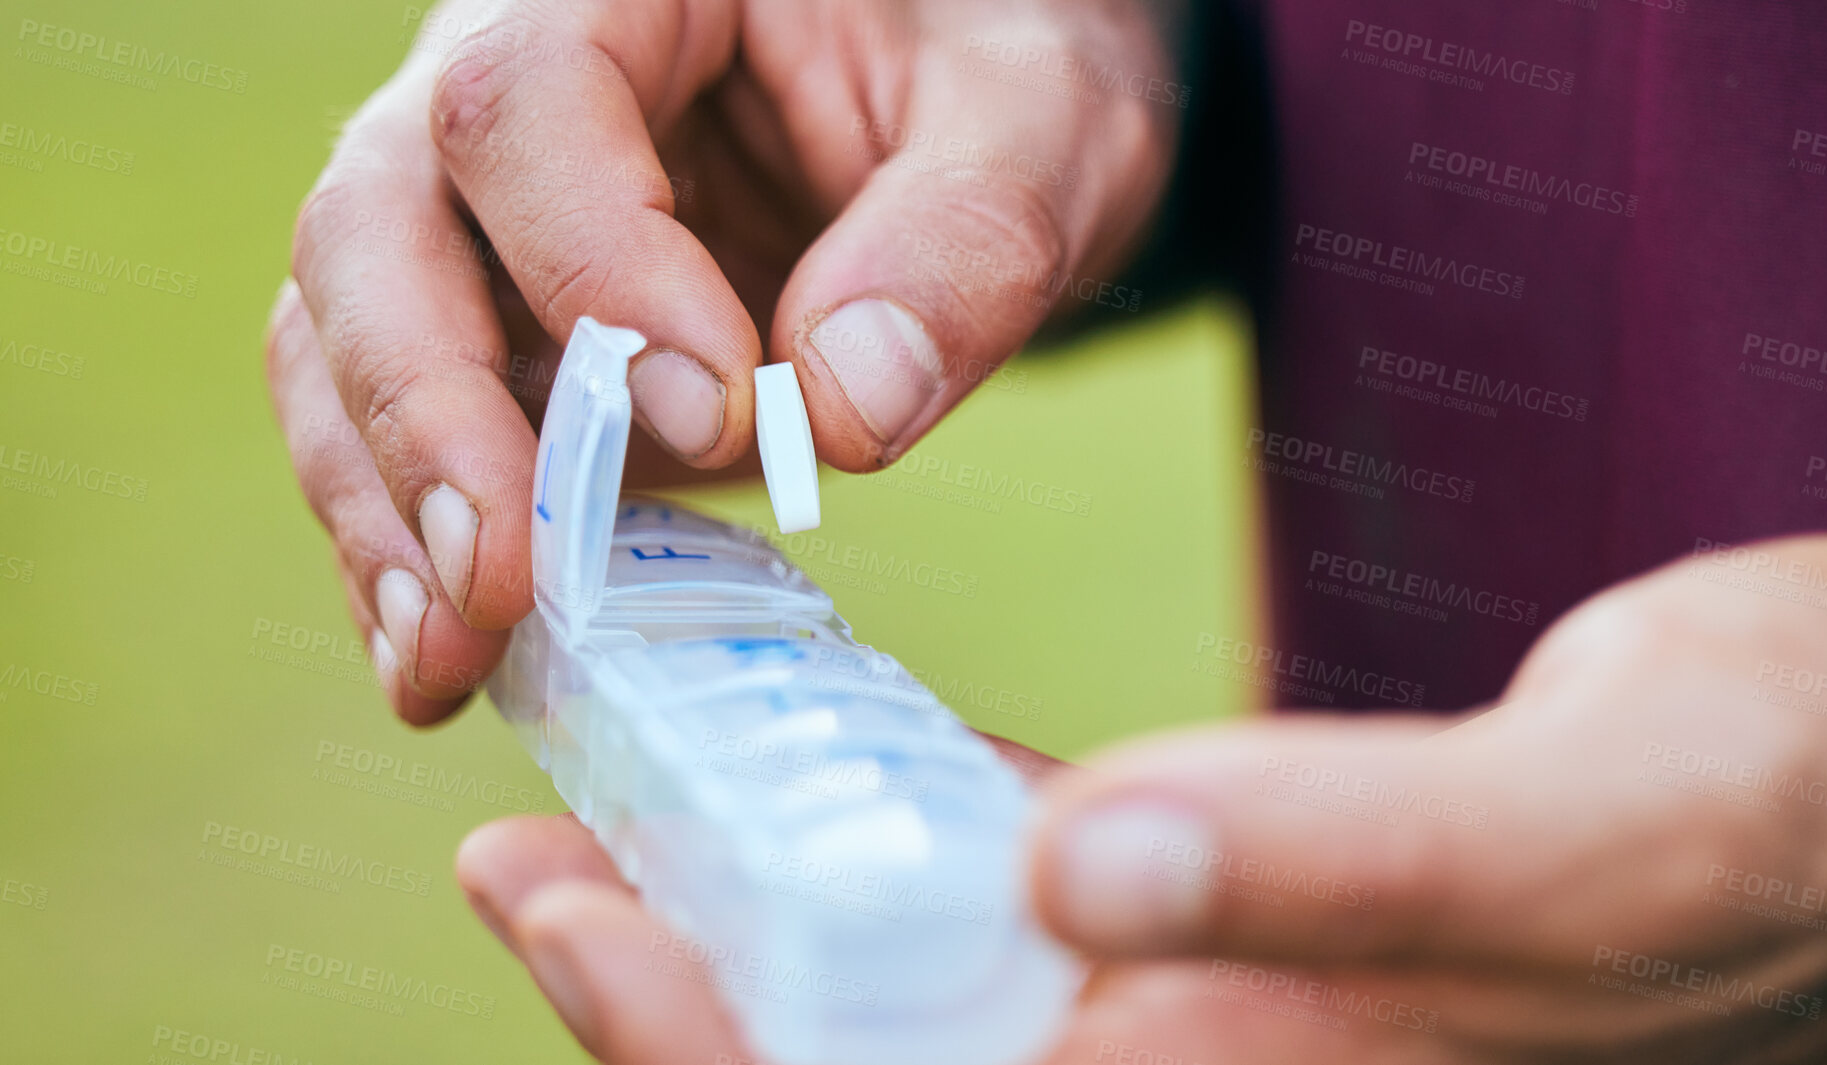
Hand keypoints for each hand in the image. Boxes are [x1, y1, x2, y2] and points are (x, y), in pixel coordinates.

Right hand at [264, 0, 1181, 723]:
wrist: (968, 122)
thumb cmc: (995, 85)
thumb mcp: (1037, 126)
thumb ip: (965, 242)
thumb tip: (844, 408)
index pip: (527, 100)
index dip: (591, 263)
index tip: (712, 409)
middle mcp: (507, 89)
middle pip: (376, 223)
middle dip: (428, 415)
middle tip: (502, 578)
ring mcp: (479, 221)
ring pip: (344, 337)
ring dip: (387, 509)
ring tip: (448, 663)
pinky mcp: (497, 337)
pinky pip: (393, 427)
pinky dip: (412, 544)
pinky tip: (449, 657)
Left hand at [460, 537, 1826, 1063]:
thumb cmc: (1778, 806)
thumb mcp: (1605, 823)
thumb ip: (1364, 866)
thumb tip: (1086, 868)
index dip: (714, 1054)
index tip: (569, 913)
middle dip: (686, 1007)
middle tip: (536, 865)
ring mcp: (1216, 1041)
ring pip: (924, 1025)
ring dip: (761, 938)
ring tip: (615, 829)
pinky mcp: (1235, 960)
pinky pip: (1020, 937)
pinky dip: (899, 868)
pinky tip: (819, 780)